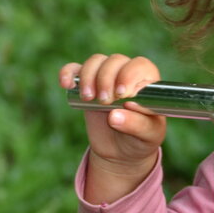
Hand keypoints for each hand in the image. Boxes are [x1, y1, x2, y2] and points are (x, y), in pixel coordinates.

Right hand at [59, 55, 165, 200]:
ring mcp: (105, 78)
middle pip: (115, 61)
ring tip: (88, 98)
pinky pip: (75, 70)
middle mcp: (127, 75)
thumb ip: (136, 125)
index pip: (139, 66)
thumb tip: (114, 116)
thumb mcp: (147, 135)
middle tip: (105, 102)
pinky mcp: (87, 85)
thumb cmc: (141, 139)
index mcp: (147, 82)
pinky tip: (66, 84)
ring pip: (96, 61)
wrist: (121, 151)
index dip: (128, 75)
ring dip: (89, 76)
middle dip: (107, 79)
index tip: (121, 94)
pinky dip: (68, 73)